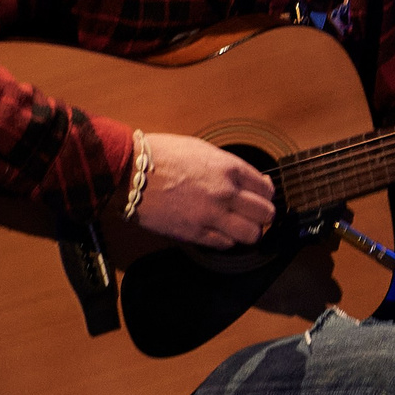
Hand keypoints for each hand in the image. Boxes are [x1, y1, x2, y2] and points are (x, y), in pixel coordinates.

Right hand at [132, 132, 276, 248]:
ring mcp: (211, 215)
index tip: (259, 196)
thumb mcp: (202, 149)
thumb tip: (246, 180)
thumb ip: (227, 166)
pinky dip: (226, 240)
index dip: (265, 194)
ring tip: (239, 227)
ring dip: (248, 231)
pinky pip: (225, 244)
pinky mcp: (194, 232)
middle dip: (262, 215)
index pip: (266, 188)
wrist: (129, 172)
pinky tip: (218, 232)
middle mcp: (225, 192)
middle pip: (266, 213)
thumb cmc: (161, 155)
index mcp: (229, 168)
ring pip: (251, 234)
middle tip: (253, 214)